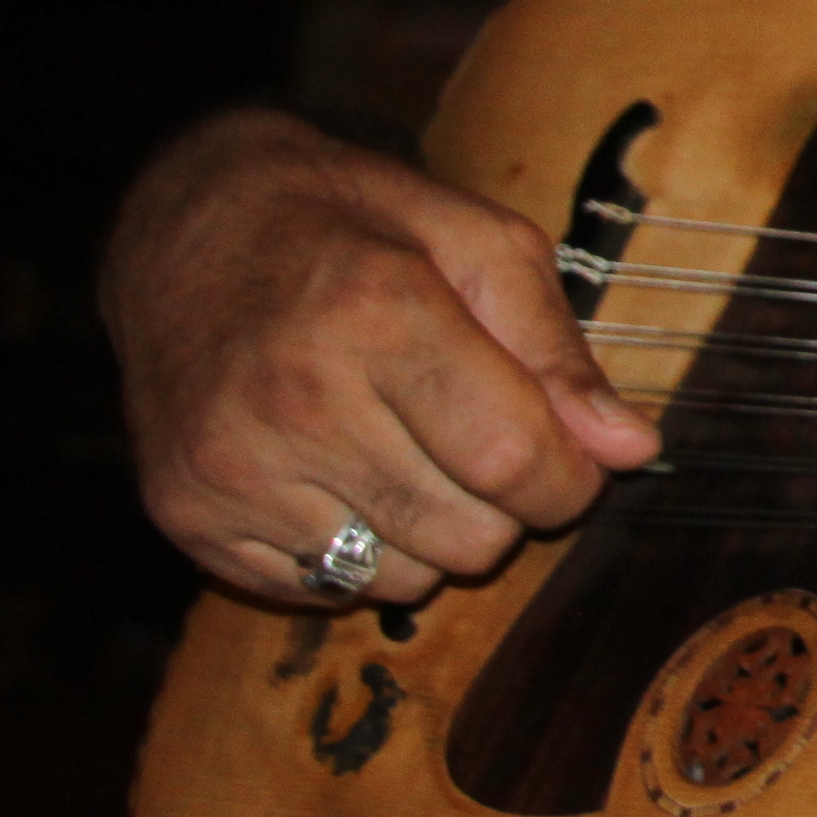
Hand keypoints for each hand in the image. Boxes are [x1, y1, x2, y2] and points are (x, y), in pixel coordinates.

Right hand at [103, 109, 658, 611]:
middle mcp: (292, 402)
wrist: (185, 224)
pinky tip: (335, 474)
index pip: (513, 461)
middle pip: (467, 537)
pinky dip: (354, 551)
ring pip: (400, 581)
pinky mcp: (185, 515)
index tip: (568, 456)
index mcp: (377, 315)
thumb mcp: (475, 243)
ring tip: (397, 448)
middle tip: (471, 438)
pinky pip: (321, 591)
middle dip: (503, 506)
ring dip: (428, 534)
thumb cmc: (349, 225)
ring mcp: (228, 469)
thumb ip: (558, 351)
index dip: (569, 478)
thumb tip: (630, 450)